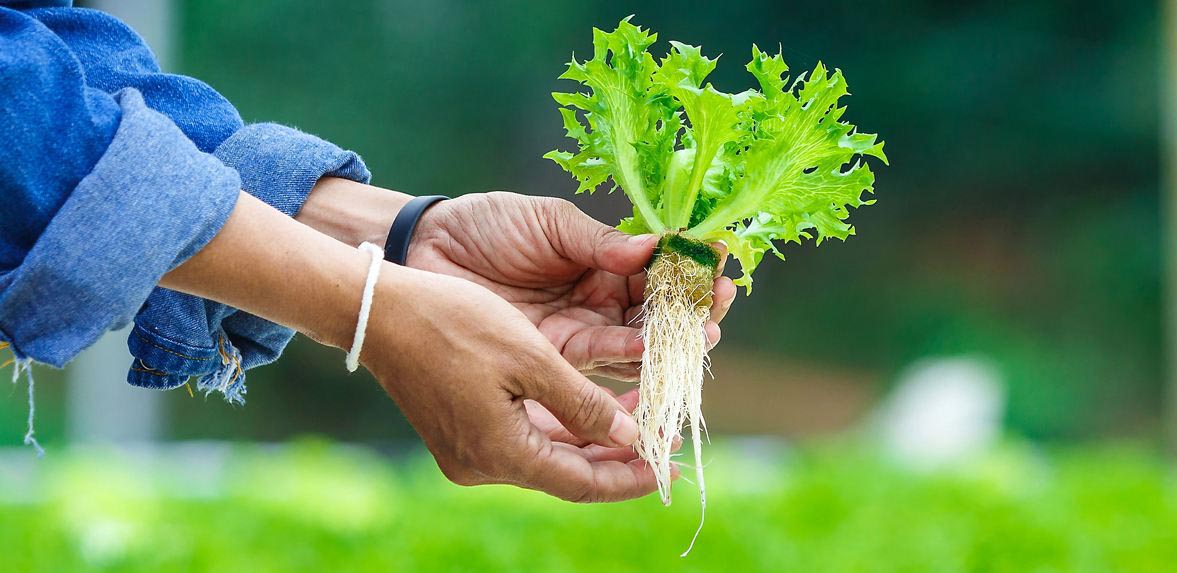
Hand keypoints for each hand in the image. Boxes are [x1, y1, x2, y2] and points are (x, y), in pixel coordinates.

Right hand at [363, 264, 665, 501]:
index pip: (582, 481)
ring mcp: (467, 451)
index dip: (631, 476)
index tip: (670, 466)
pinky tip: (591, 410)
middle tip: (666, 443)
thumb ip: (582, 403)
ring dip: (592, 441)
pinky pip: (524, 439)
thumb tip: (628, 438)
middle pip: (567, 474)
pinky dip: (561, 427)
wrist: (377, 310)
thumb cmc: (452, 322)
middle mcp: (482, 465)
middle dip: (618, 459)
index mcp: (500, 453)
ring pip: (547, 456)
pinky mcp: (460, 432)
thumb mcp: (530, 357)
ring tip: (640, 421)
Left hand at [406, 192, 737, 380]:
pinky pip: (597, 364)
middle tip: (719, 308)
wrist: (426, 250)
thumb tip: (656, 248)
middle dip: (690, 312)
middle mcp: (598, 303)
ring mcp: (578, 333)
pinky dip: (626, 360)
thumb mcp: (549, 222)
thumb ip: (599, 242)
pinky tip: (649, 351)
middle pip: (656, 315)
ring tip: (700, 333)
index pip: (658, 273)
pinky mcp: (552, 359)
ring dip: (668, 341)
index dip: (690, 272)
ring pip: (634, 344)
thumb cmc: (487, 225)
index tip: (721, 265)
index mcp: (603, 264)